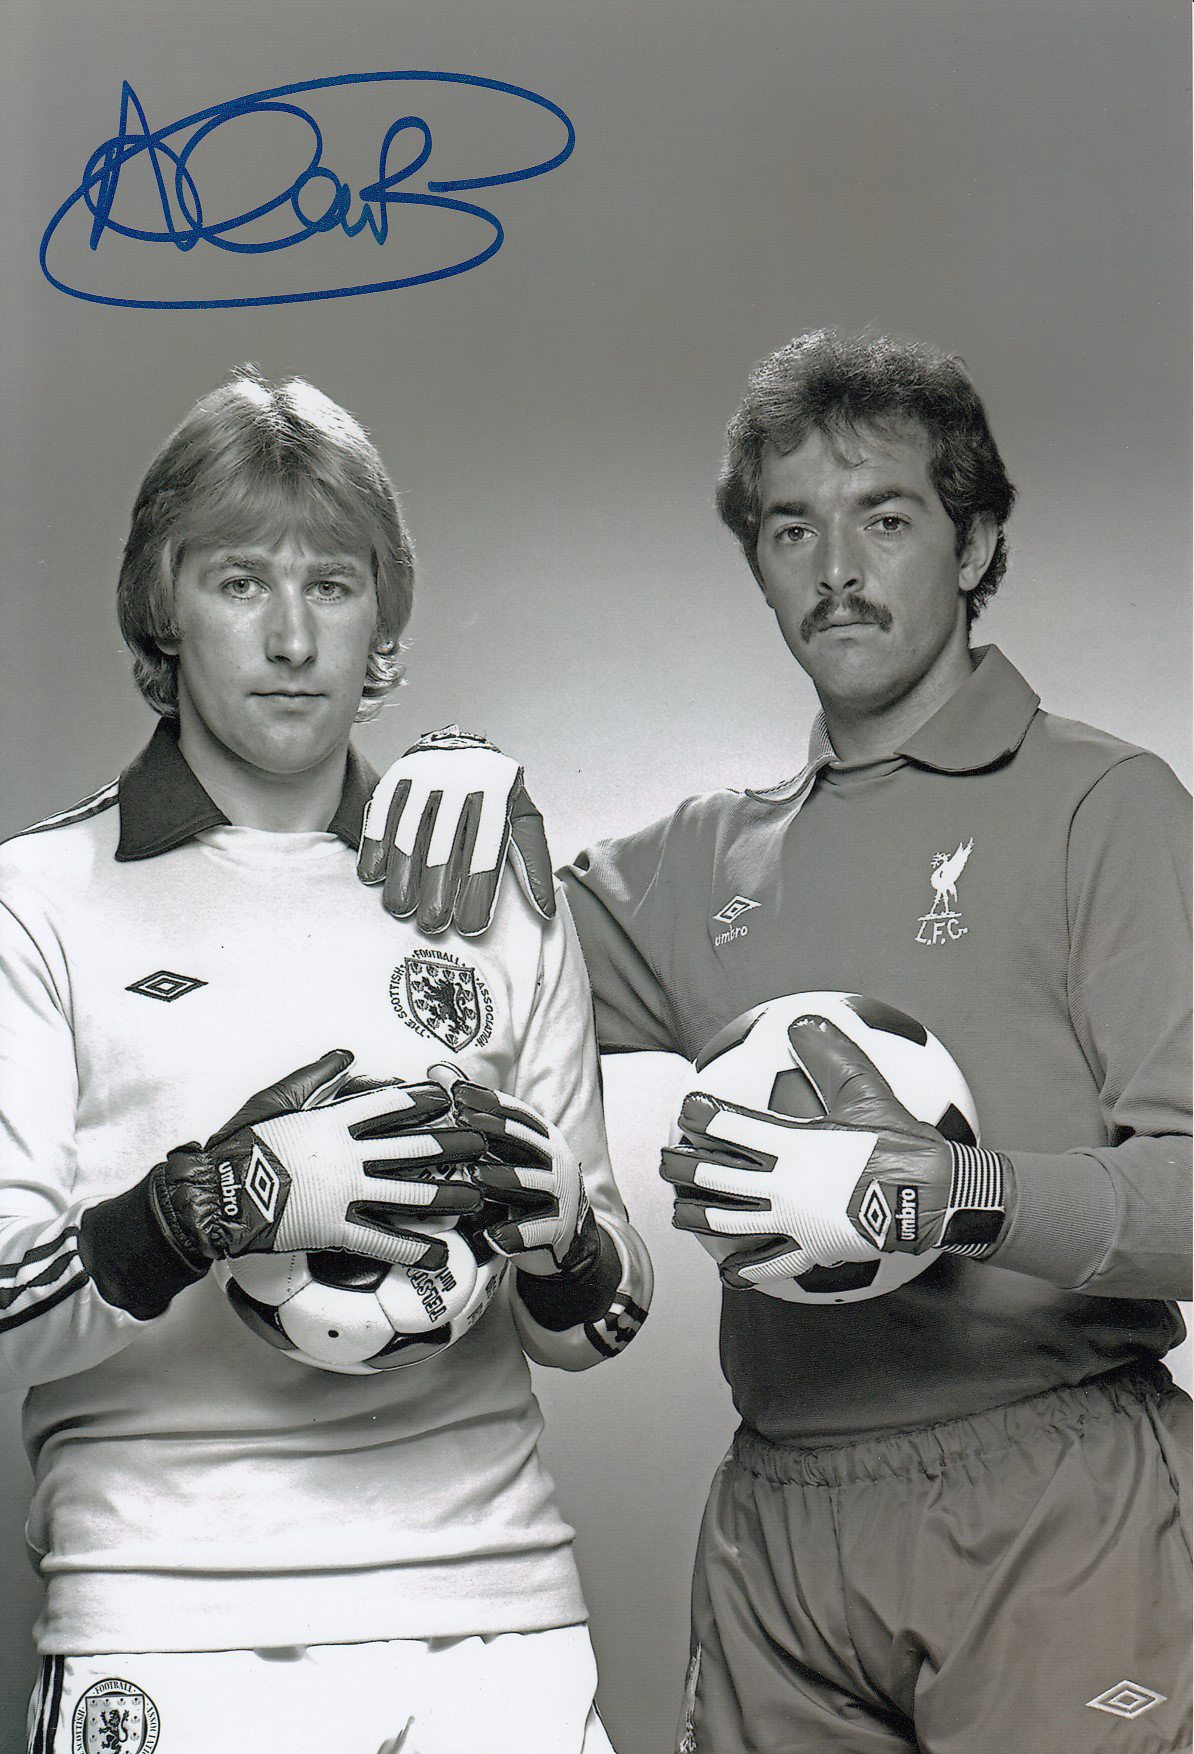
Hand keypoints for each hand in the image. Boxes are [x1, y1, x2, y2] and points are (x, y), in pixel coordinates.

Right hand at [149, 1049, 486, 1271]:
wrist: (212, 1195)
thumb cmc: (241, 1142)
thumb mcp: (277, 1098)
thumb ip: (317, 1077)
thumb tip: (348, 1055)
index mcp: (333, 1123)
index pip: (388, 1106)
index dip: (423, 1101)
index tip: (451, 1098)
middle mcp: (347, 1157)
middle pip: (410, 1149)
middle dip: (450, 1147)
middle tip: (481, 1145)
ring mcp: (342, 1196)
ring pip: (406, 1194)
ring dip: (445, 1196)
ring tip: (475, 1198)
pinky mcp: (333, 1231)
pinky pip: (380, 1241)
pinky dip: (412, 1248)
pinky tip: (440, 1252)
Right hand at [357, 727, 555, 936]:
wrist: (463, 746)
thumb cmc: (495, 794)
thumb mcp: (522, 820)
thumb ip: (534, 863)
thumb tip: (544, 909)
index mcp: (497, 792)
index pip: (486, 849)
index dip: (478, 890)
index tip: (470, 925)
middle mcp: (463, 780)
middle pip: (445, 844)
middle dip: (437, 889)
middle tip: (432, 924)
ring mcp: (429, 775)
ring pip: (411, 831)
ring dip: (402, 873)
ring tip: (401, 907)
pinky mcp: (401, 775)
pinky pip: (384, 812)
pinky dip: (376, 844)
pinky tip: (374, 874)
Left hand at [446, 1077, 599, 1277]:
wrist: (570, 1235)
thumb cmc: (528, 1186)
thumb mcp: (511, 1150)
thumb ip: (479, 1119)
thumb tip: (437, 1072)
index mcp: (542, 1138)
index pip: (516, 1113)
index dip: (488, 1101)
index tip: (457, 1092)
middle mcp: (553, 1161)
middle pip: (524, 1140)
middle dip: (494, 1128)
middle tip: (461, 1119)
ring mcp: (557, 1194)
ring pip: (531, 1182)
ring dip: (504, 1177)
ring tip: (476, 1176)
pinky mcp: (557, 1229)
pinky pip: (536, 1230)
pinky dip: (516, 1233)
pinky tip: (493, 1236)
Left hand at [661, 1015, 1006, 1288]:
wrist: (932, 1197)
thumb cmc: (899, 1143)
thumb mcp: (865, 1092)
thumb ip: (830, 1057)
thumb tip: (803, 1021)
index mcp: (792, 1145)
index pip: (732, 1127)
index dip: (702, 1117)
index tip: (685, 1109)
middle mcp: (783, 1185)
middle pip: (717, 1177)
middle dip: (683, 1169)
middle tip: (665, 1162)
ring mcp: (793, 1222)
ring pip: (731, 1223)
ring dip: (698, 1216)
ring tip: (679, 1213)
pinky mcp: (811, 1250)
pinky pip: (771, 1265)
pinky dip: (746, 1270)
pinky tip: (728, 1274)